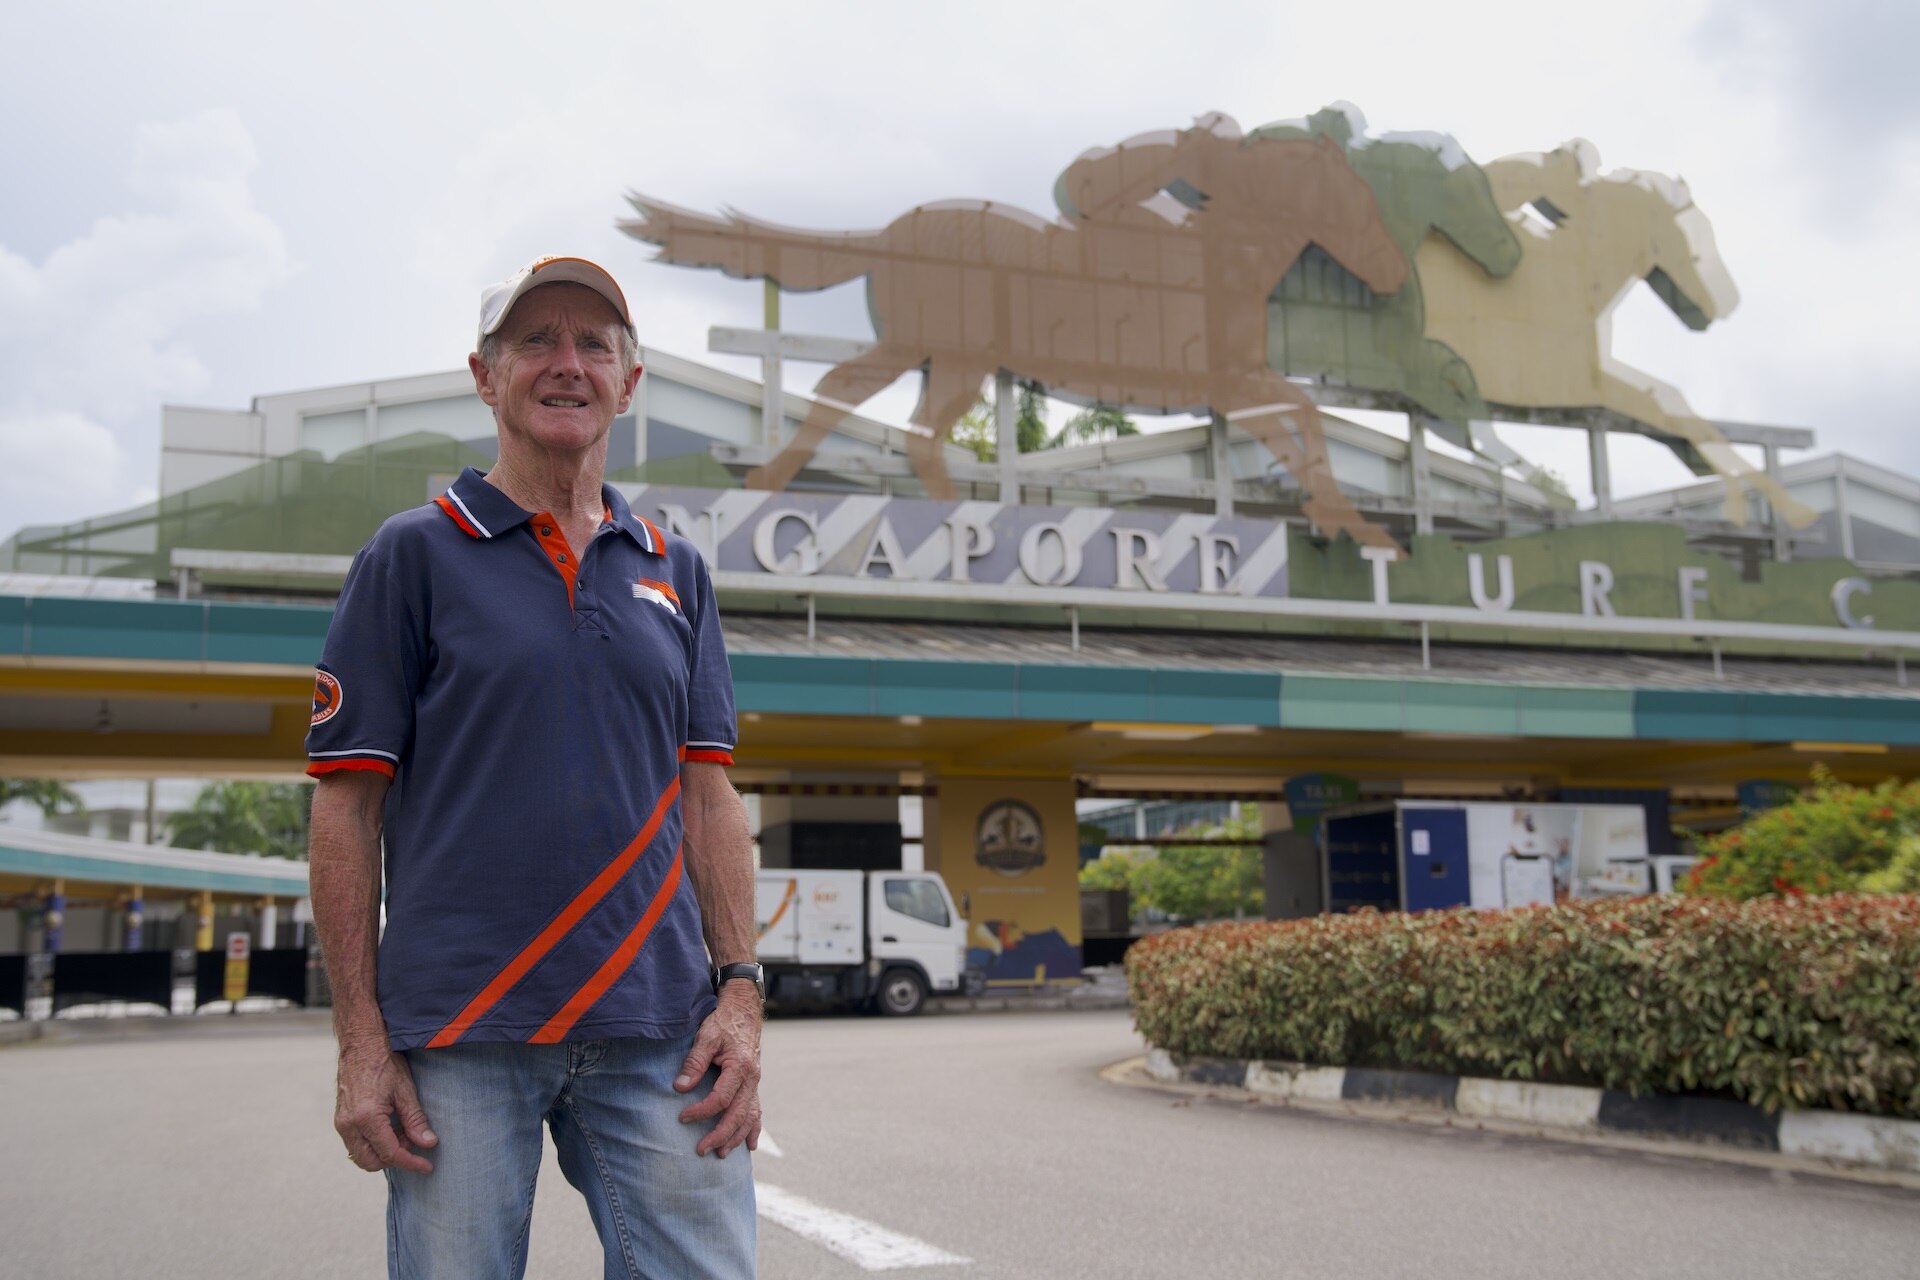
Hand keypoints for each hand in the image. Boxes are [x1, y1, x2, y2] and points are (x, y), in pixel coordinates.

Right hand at [335, 1040, 436, 1173]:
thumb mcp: (405, 1090)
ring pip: (361, 1156)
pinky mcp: (340, 1120)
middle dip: (395, 1159)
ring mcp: (341, 1123)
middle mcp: (349, 1125)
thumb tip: (428, 1143)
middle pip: (371, 1162)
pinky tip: (391, 1128)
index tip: (427, 1167)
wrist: (360, 1045)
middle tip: (414, 1143)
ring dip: (384, 1152)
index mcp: (366, 1118)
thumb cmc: (384, 1063)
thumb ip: (416, 1120)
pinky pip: (356, 1144)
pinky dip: (374, 1144)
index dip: (410, 1163)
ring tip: (404, 1132)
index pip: (390, 1153)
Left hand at [675, 985, 761, 1157]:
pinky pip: (757, 1111)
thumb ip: (693, 1063)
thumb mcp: (705, 1037)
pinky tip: (750, 1144)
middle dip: (720, 1135)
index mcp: (740, 1067)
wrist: (744, 1011)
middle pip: (738, 1114)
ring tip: (721, 1153)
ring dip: (736, 1137)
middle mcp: (752, 1078)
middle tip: (701, 1150)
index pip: (721, 1099)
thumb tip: (680, 1088)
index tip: (682, 1118)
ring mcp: (755, 1083)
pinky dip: (754, 1129)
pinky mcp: (753, 1084)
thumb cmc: (723, 1023)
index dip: (701, 1111)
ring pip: (750, 1117)